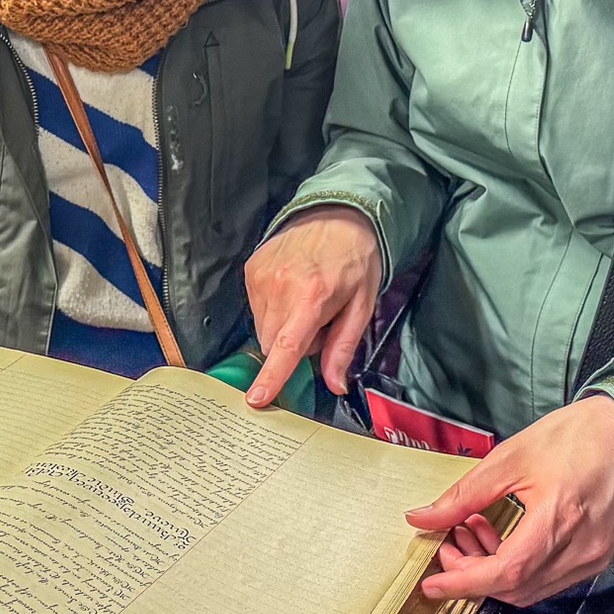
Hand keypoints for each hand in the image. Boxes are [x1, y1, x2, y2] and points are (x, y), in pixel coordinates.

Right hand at [243, 206, 382, 407]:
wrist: (337, 215)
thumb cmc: (355, 261)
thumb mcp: (362, 306)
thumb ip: (343, 348)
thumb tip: (335, 385)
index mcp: (311, 297)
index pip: (286, 347)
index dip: (271, 376)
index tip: (256, 398)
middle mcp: (280, 286)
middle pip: (272, 343)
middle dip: (291, 345)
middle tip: (317, 323)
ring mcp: (261, 276)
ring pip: (262, 328)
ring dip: (281, 326)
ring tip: (304, 302)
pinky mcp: (251, 269)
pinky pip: (256, 308)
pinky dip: (272, 308)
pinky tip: (290, 288)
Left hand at [407, 394, 613, 607]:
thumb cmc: (578, 437)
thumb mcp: (510, 458)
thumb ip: (464, 495)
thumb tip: (422, 518)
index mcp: (558, 522)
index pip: (505, 573)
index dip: (464, 583)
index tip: (433, 584)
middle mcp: (581, 551)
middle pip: (516, 588)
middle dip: (474, 574)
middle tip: (449, 543)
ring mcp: (595, 557)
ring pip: (534, 588)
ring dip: (496, 571)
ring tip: (473, 531)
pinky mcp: (601, 555)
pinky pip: (553, 578)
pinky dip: (522, 567)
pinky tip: (505, 536)